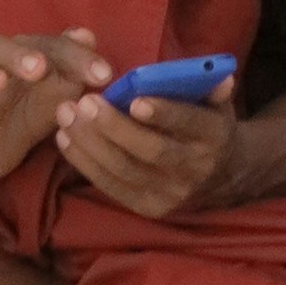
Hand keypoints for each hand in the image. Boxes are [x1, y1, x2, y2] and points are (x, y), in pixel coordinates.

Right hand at [0, 27, 109, 182]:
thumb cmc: (29, 109)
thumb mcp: (55, 92)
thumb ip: (72, 68)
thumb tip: (87, 35)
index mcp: (28, 54)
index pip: (52, 47)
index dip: (77, 58)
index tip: (103, 76)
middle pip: (0, 47)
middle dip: (19, 54)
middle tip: (39, 68)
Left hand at [54, 76, 243, 221]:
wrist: (219, 178)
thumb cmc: (209, 126)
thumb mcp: (218, 104)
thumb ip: (214, 88)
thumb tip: (218, 76)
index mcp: (215, 137)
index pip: (189, 124)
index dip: (163, 113)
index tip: (135, 99)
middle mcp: (193, 170)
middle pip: (150, 151)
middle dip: (114, 127)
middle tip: (86, 102)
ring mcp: (168, 195)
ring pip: (124, 170)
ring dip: (90, 143)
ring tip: (67, 116)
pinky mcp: (146, 208)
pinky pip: (110, 186)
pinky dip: (84, 163)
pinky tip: (65, 139)